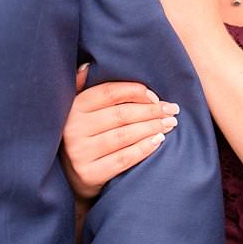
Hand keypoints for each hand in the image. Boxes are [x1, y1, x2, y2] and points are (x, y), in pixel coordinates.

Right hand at [61, 65, 178, 198]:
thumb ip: (81, 87)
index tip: (155, 96)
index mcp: (73, 107)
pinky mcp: (89, 173)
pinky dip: (144, 148)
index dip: (135, 92)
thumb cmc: (82, 136)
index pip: (108, 93)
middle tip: (172, 110)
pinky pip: (123, 158)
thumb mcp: (76, 110)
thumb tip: (89, 66)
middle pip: (121, 114)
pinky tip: (158, 141)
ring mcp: (80, 152)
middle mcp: (73, 128)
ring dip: (152, 128)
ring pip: (124, 135)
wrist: (70, 177)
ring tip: (170, 124)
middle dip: (151, 111)